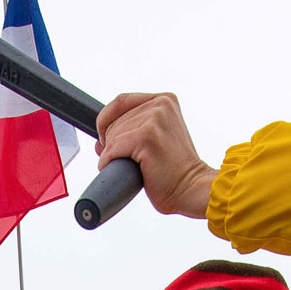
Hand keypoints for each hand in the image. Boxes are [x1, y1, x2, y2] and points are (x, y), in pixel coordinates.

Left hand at [94, 92, 216, 218]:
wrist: (191, 189)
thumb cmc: (174, 172)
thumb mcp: (155, 141)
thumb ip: (131, 132)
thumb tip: (99, 142)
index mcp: (164, 101)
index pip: (120, 101)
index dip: (106, 120)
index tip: (105, 139)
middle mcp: (160, 105)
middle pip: (113, 120)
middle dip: (111, 143)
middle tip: (128, 160)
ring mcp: (154, 119)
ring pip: (112, 136)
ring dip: (113, 156)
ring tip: (133, 167)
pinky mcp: (147, 137)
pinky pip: (112, 149)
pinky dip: (110, 163)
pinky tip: (125, 170)